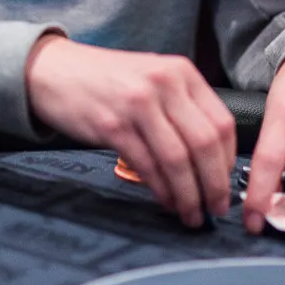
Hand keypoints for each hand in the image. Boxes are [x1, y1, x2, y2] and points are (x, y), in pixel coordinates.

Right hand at [25, 36, 236, 227]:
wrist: (55, 70)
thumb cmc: (107, 80)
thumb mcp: (153, 77)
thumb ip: (182, 106)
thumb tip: (212, 158)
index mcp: (181, 71)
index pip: (221, 122)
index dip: (229, 161)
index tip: (226, 184)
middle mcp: (163, 83)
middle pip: (205, 144)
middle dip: (214, 184)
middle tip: (216, 208)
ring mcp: (138, 104)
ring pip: (178, 159)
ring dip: (189, 195)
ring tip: (191, 213)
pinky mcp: (112, 126)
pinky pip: (148, 166)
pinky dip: (162, 190)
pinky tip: (166, 201)